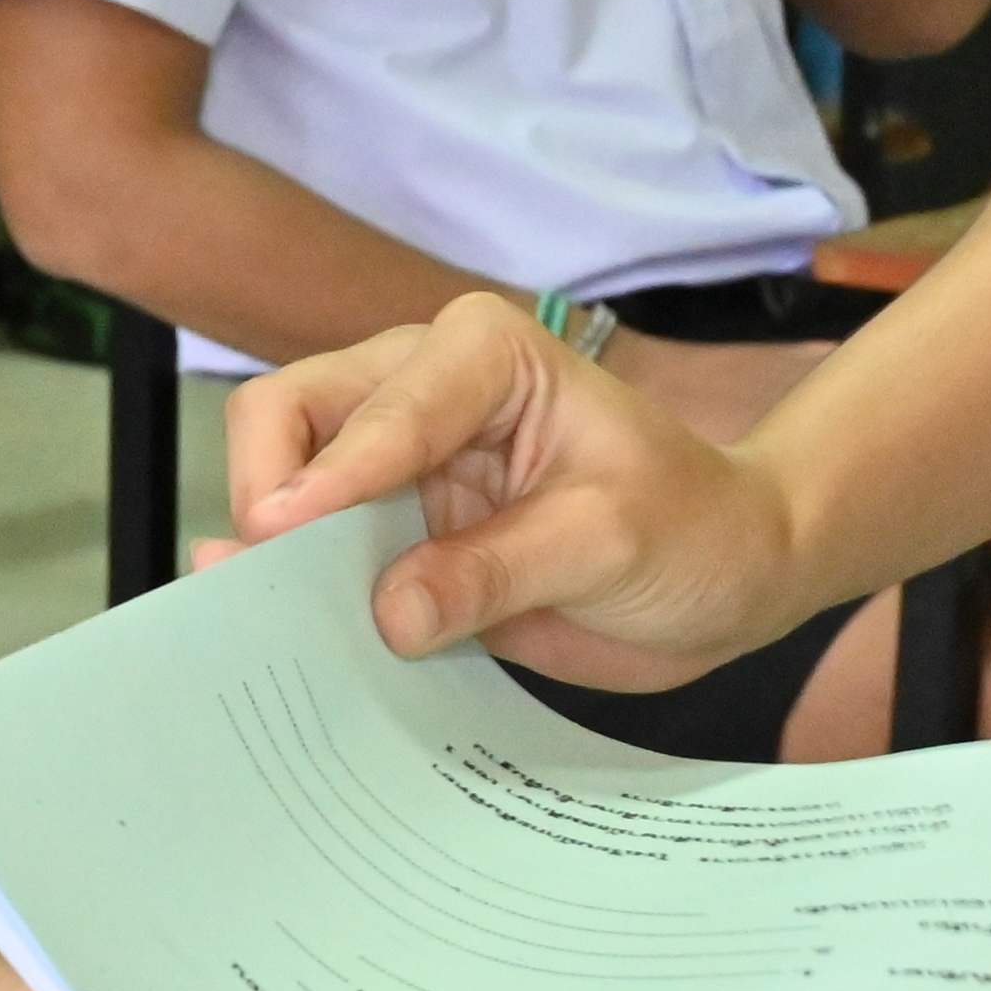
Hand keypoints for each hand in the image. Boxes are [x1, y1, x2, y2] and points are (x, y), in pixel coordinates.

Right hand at [221, 290, 820, 692]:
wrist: (731, 577)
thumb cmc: (696, 528)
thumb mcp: (612, 543)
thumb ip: (498, 572)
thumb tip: (388, 615)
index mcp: (480, 355)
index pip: (380, 404)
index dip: (329, 472)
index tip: (281, 533)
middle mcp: (416, 389)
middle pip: (287, 416)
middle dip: (267, 495)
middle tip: (259, 579)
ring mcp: (393, 465)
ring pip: (282, 485)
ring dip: (268, 553)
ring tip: (261, 618)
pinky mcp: (389, 534)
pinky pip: (314, 557)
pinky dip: (293, 593)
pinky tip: (286, 635)